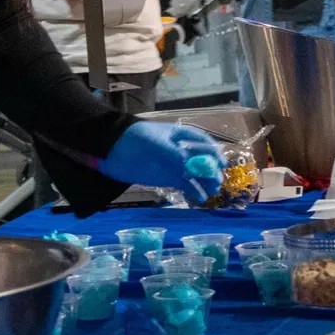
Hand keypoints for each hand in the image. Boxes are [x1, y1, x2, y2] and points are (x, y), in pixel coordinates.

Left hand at [99, 122, 224, 201]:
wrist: (114, 151)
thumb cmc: (136, 138)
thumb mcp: (155, 143)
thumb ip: (173, 154)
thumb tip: (190, 166)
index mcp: (182, 136)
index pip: (204, 143)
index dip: (214, 152)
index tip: (220, 163)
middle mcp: (184, 151)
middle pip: (203, 160)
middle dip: (212, 170)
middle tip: (216, 181)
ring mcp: (177, 166)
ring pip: (197, 175)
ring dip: (206, 182)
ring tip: (212, 191)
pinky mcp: (170, 178)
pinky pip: (186, 185)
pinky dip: (194, 191)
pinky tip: (200, 198)